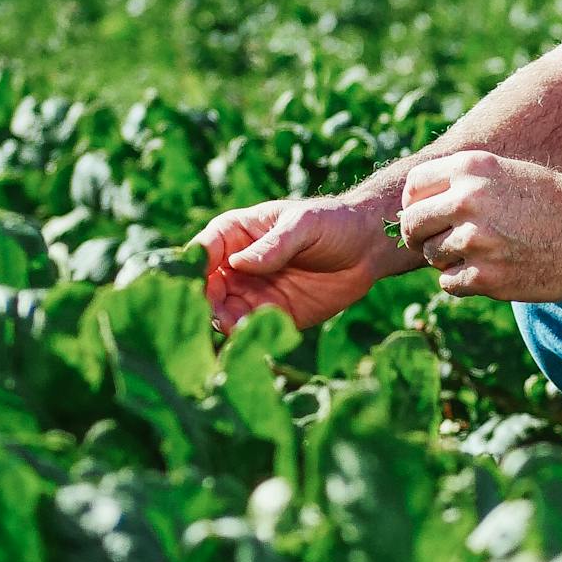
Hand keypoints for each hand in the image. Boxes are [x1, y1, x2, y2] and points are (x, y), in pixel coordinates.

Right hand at [197, 195, 393, 333]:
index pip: (201, 253)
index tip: (194, 289)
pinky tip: (254, 338)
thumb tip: (238, 264)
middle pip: (205, 289)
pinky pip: (248, 331)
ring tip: (238, 327)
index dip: (192, 271)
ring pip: (221, 313)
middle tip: (219, 316)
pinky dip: (245, 337)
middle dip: (205, 305)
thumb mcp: (305, 224)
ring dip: (223, 324)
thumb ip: (274, 244)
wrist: (369, 249)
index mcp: (235, 234)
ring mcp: (251, 292)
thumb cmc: (334, 223)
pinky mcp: (271, 316)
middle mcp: (235, 266)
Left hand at [398, 149, 561, 301]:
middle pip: (412, 224)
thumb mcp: (509, 173)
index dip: (415, 204)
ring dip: (446, 260)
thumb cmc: (554, 202)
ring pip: (430, 255)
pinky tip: (488, 271)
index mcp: (472, 168)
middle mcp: (468, 200)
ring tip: (478, 255)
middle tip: (438, 243)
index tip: (426, 216)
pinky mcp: (485, 277)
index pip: (414, 186)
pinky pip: (449, 283)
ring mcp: (476, 240)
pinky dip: (462, 282)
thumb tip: (419, 203)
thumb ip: (467, 183)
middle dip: (420, 236)